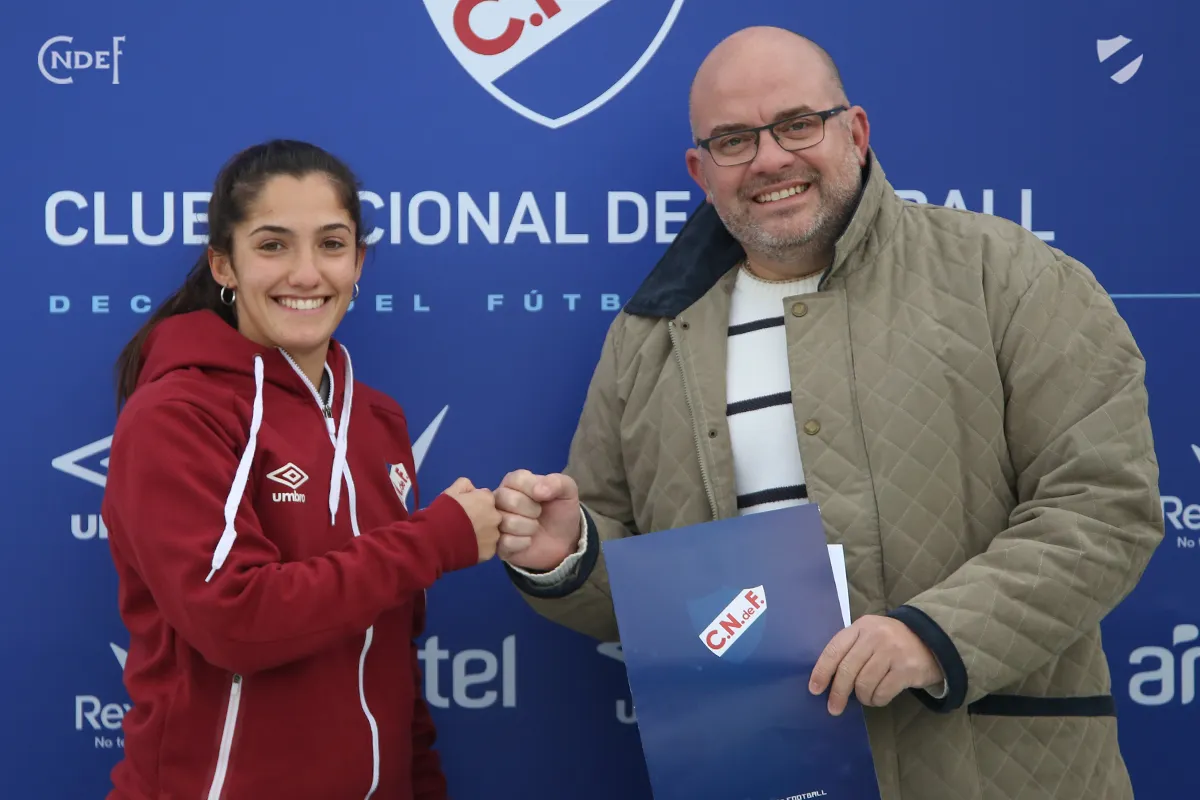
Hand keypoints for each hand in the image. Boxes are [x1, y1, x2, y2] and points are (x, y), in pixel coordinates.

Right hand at [442, 477, 500, 562]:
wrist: (436, 539)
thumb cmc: (443, 512)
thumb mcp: (451, 491)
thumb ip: (465, 485)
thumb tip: (473, 490)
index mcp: (488, 499)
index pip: (487, 499)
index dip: (476, 504)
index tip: (466, 510)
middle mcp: (496, 516)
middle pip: (492, 516)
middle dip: (482, 519)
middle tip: (466, 525)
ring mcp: (495, 535)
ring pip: (492, 533)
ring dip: (483, 534)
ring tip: (465, 538)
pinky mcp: (491, 552)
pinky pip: (488, 548)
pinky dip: (480, 548)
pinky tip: (467, 548)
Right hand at [493, 469, 580, 569]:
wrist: (564, 540)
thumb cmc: (560, 510)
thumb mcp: (567, 490)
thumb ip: (556, 483)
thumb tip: (538, 491)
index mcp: (514, 482)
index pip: (516, 479)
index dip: (533, 489)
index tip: (544, 496)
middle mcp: (500, 499)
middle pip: (508, 500)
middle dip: (532, 510)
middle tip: (539, 514)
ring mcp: (496, 521)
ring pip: (506, 522)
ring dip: (529, 527)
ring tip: (535, 528)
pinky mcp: (497, 543)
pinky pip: (505, 542)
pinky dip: (523, 543)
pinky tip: (529, 541)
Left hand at [808, 615, 942, 714]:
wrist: (931, 639)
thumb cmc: (891, 641)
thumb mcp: (868, 636)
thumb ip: (850, 650)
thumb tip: (826, 679)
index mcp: (860, 627)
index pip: (834, 650)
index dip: (822, 671)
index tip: (814, 689)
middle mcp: (875, 636)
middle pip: (847, 670)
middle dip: (838, 693)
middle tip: (833, 708)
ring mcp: (892, 651)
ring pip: (864, 684)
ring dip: (862, 697)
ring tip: (866, 697)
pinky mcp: (906, 669)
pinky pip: (882, 692)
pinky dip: (877, 700)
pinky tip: (879, 697)